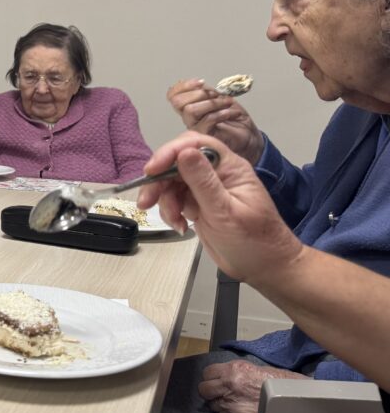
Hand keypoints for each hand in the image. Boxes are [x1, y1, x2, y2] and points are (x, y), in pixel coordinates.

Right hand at [136, 132, 303, 286]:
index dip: (171, 152)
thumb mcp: (226, 212)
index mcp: (229, 167)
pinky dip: (170, 211)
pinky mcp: (198, 204)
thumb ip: (203, 182)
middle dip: (159, 180)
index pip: (195, 144)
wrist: (266, 268)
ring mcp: (206, 189)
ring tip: (173, 221)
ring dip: (164, 200)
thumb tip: (184, 152)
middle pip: (178, 162)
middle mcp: (216, 173)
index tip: (152, 170)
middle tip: (146, 201)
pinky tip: (180, 225)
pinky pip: (175, 199)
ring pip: (172, 182)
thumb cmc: (255, 242)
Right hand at [167, 79, 264, 163]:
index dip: (184, 86)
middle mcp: (189, 118)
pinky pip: (207, 120)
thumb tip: (199, 84)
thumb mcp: (221, 98)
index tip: (201, 82)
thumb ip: (207, 91)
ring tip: (227, 103)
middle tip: (216, 94)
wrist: (249, 137)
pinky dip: (222, 113)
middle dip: (198, 93)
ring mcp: (195, 128)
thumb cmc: (235, 119)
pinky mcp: (205, 136)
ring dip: (212, 103)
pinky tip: (232, 113)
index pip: (173, 94)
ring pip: (190, 110)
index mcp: (190, 106)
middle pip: (177, 101)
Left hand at [198, 359, 307, 412]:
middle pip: (203, 389)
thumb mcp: (250, 366)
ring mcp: (232, 402)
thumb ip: (231, 370)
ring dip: (218, 403)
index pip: (206, 373)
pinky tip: (237, 410)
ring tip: (230, 401)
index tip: (213, 380)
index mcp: (232, 369)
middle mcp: (229, 385)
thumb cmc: (273, 379)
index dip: (209, 377)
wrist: (289, 395)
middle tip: (217, 392)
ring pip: (212, 404)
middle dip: (208, 391)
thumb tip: (219, 374)